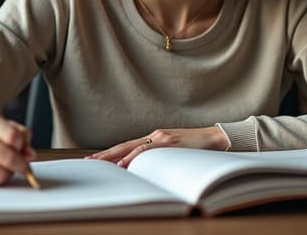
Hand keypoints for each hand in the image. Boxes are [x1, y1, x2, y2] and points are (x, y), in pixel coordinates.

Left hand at [88, 126, 229, 167]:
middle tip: (89, 162)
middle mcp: (155, 136)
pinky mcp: (169, 142)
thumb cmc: (197, 147)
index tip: (96, 160)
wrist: (217, 137)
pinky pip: (148, 150)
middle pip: (124, 145)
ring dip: (114, 156)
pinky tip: (124, 163)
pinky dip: (134, 156)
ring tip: (99, 163)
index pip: (128, 146)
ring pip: (132, 146)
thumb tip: (145, 170)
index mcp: (155, 138)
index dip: (111, 153)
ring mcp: (161, 138)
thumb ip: (160, 156)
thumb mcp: (175, 151)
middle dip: (106, 154)